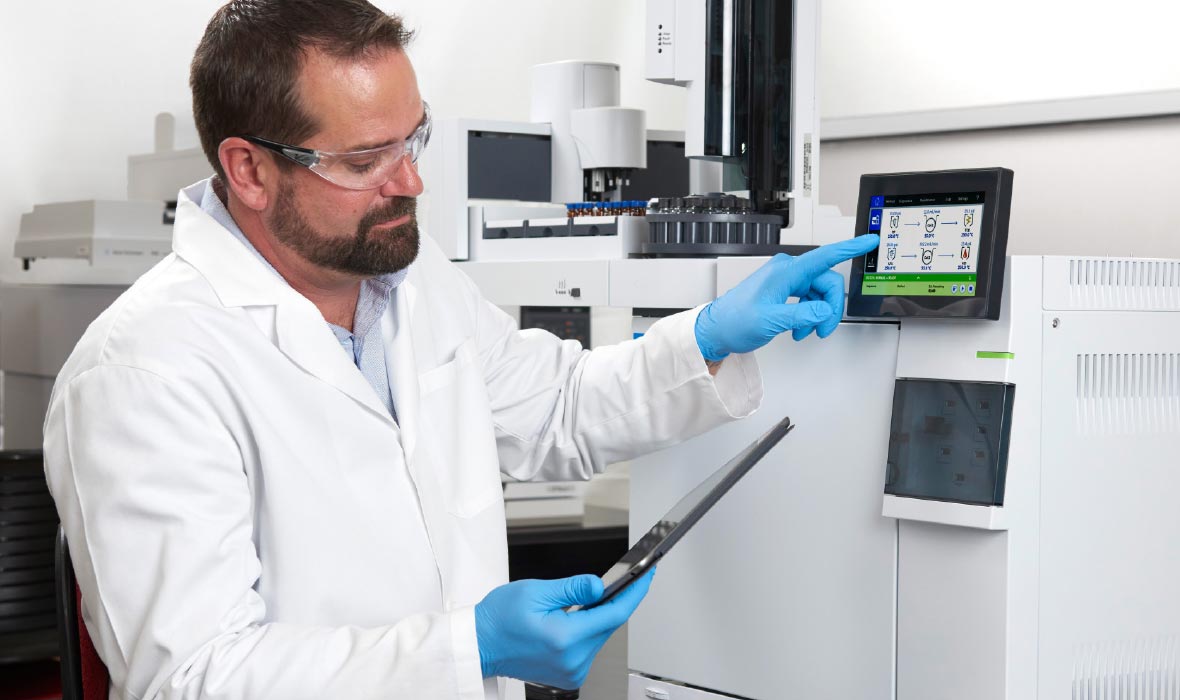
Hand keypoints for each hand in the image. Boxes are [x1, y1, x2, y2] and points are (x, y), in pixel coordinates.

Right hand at [475, 570, 655, 688]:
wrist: (479, 644)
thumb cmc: (498, 618)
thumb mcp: (535, 591)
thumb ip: (572, 588)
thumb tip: (599, 586)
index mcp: (565, 638)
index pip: (615, 613)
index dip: (635, 592)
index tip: (647, 575)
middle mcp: (572, 660)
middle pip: (608, 625)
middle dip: (613, 601)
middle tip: (615, 579)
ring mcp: (571, 671)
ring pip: (599, 636)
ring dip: (596, 616)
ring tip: (579, 602)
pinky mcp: (569, 675)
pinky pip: (588, 648)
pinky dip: (587, 630)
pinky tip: (574, 620)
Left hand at [694, 234, 879, 360]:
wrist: (717, 329)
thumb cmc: (735, 321)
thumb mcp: (771, 320)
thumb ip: (802, 314)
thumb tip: (825, 310)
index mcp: (785, 271)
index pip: (824, 256)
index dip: (850, 248)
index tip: (869, 240)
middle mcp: (787, 271)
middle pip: (827, 283)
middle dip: (829, 308)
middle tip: (823, 330)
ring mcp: (786, 281)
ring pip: (819, 294)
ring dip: (818, 315)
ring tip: (806, 333)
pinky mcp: (784, 291)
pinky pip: (808, 300)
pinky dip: (808, 316)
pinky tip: (800, 330)